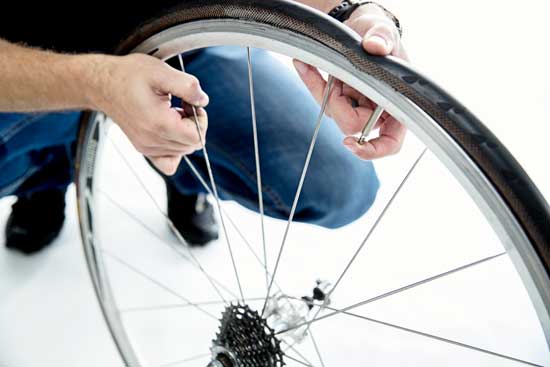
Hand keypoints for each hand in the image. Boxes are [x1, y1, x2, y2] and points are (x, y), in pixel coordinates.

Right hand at [89, 53, 207, 174]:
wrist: (102, 84)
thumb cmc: (129, 76)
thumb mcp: (162, 72)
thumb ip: (188, 86)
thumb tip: (203, 101)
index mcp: (159, 124)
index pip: (197, 138)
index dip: (201, 119)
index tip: (189, 103)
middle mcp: (152, 141)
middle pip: (192, 146)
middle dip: (193, 124)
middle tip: (181, 105)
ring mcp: (147, 148)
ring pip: (183, 152)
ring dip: (184, 133)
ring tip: (172, 113)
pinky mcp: (143, 149)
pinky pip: (168, 162)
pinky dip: (175, 149)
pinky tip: (170, 130)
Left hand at [294, 3, 407, 159]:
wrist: (364, 29)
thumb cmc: (382, 37)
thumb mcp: (387, 32)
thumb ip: (384, 38)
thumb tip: (375, 46)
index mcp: (397, 106)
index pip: (390, 143)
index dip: (373, 150)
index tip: (350, 144)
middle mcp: (376, 111)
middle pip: (352, 125)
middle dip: (338, 104)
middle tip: (339, 79)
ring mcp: (355, 105)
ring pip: (333, 112)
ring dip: (326, 90)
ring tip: (332, 66)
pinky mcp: (338, 98)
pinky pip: (322, 98)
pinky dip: (312, 80)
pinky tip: (303, 64)